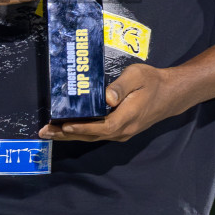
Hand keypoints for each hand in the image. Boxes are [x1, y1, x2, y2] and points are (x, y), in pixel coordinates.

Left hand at [37, 63, 182, 142]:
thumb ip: (121, 87)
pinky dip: (80, 133)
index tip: (63, 125)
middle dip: (67, 134)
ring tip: (49, 133)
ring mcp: (123, 133)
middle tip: (44, 133)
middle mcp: (124, 130)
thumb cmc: (152, 81)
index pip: (102, 127)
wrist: (170, 95)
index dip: (82, 127)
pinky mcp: (121, 130)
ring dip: (70, 135)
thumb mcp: (138, 76)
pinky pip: (97, 134)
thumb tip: (107, 98)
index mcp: (128, 117)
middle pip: (92, 136)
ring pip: (93, 137)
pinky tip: (67, 130)